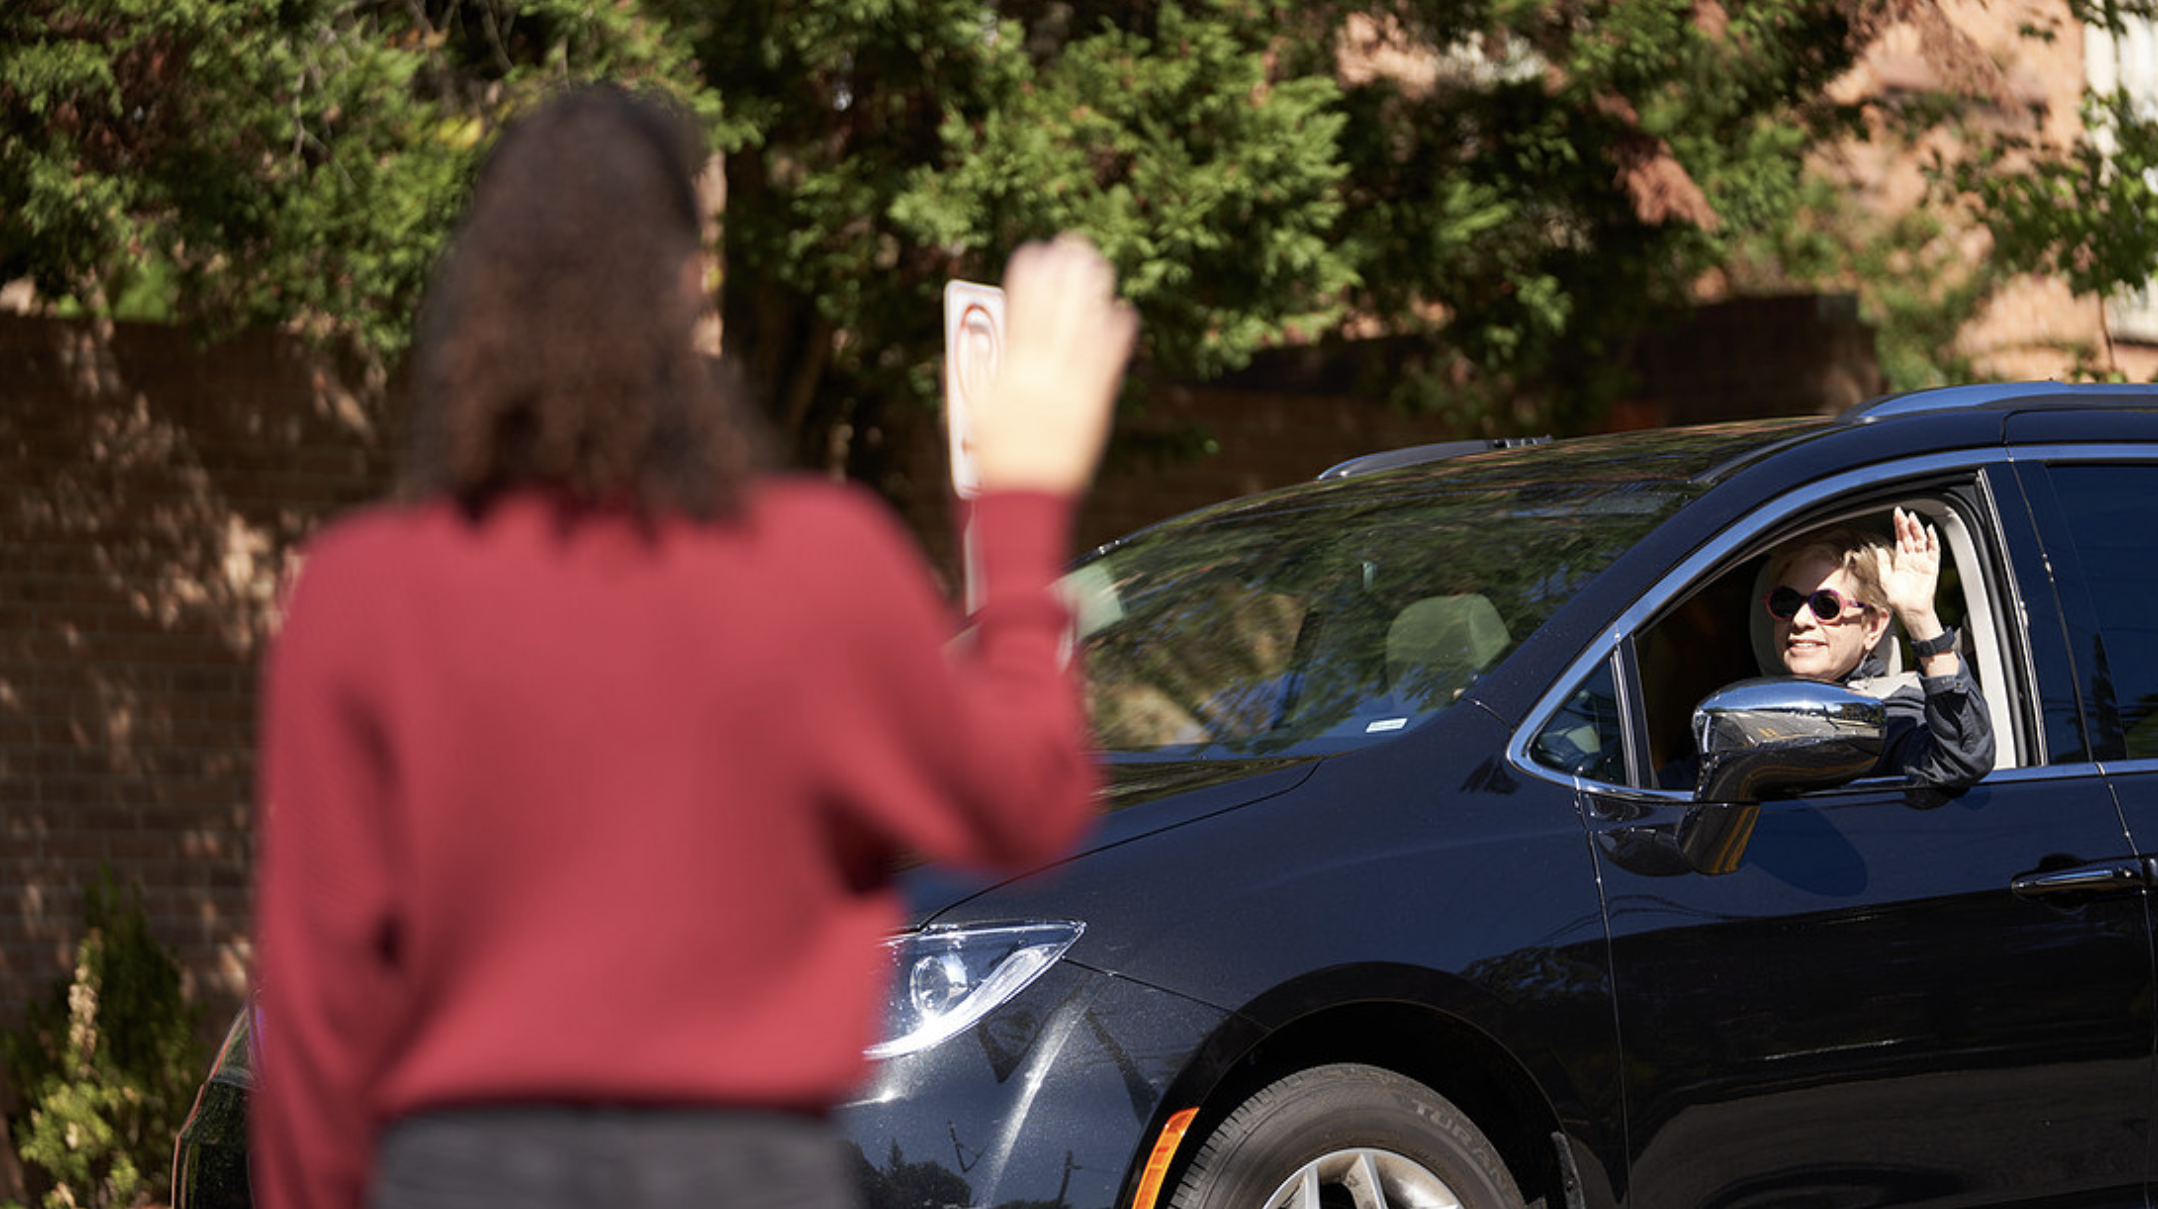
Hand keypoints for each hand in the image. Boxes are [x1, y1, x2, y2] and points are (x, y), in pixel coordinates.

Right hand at [967, 235, 1137, 494]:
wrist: (1024, 501)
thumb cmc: (992, 458)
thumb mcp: (973, 412)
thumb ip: (975, 372)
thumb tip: (978, 334)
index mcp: (1008, 377)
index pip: (1020, 314)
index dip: (1028, 280)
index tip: (1033, 252)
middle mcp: (1042, 378)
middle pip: (1057, 315)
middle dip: (1064, 277)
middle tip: (1072, 246)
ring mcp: (1072, 392)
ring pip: (1086, 333)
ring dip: (1094, 296)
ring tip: (1099, 267)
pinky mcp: (1095, 408)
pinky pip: (1108, 364)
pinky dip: (1116, 337)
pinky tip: (1122, 312)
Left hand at [1878, 506, 1942, 629]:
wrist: (1908, 609)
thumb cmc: (1897, 598)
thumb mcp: (1885, 578)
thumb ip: (1883, 563)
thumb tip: (1878, 549)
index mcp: (1901, 561)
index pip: (1901, 539)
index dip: (1898, 527)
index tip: (1896, 515)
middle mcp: (1912, 559)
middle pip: (1910, 537)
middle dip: (1906, 524)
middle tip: (1902, 512)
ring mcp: (1923, 562)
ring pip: (1921, 541)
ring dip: (1917, 529)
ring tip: (1912, 517)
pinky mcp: (1932, 567)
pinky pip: (1934, 551)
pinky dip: (1933, 540)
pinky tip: (1929, 530)